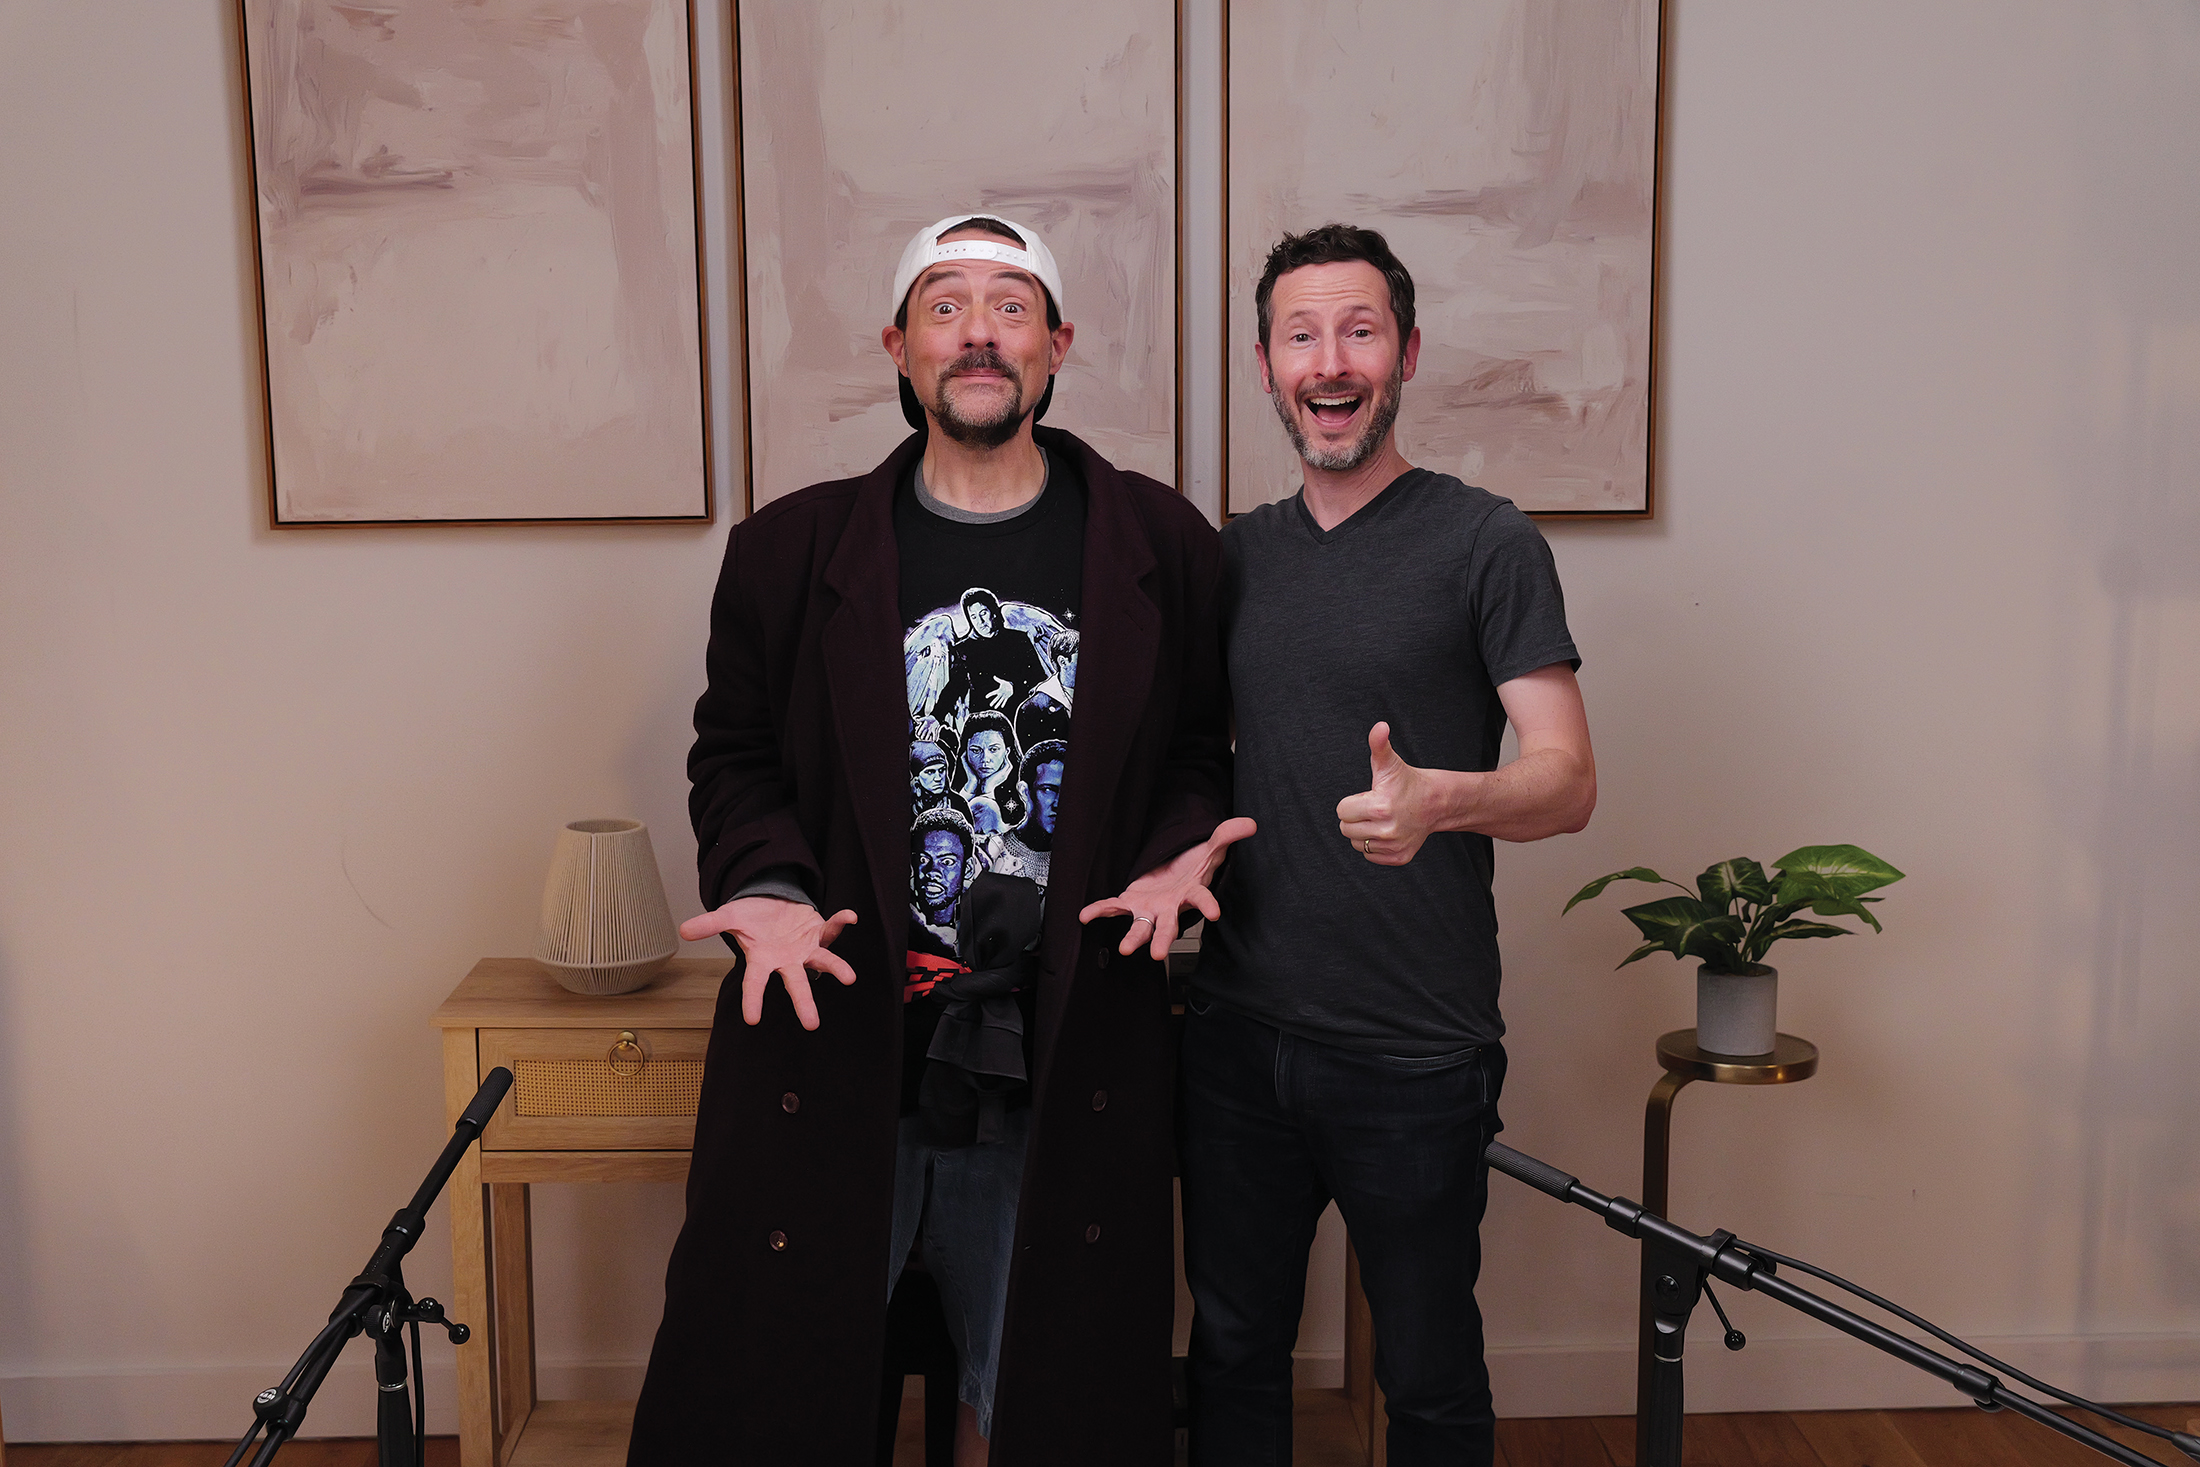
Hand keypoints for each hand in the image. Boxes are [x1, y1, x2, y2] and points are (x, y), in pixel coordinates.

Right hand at [680, 898, 857, 1029]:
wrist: (772, 903)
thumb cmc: (751, 917)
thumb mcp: (729, 916)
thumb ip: (709, 924)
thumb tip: (683, 930)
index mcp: (762, 960)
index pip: (755, 983)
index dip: (753, 1000)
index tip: (752, 1020)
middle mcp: (786, 960)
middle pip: (795, 984)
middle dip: (804, 1003)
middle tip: (811, 1024)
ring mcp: (805, 949)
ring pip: (823, 962)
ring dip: (836, 968)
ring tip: (849, 977)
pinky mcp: (819, 933)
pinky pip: (832, 930)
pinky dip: (841, 922)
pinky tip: (851, 916)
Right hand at [987, 677, 1014, 708]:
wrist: (1010, 685)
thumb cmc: (1005, 683)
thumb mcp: (1002, 681)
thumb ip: (998, 679)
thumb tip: (994, 676)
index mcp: (999, 690)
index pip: (993, 693)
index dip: (990, 695)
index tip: (986, 697)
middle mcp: (1000, 694)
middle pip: (996, 698)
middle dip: (993, 702)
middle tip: (990, 705)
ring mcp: (1003, 696)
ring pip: (1000, 701)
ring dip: (998, 704)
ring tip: (995, 707)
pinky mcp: (1007, 696)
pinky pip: (1005, 701)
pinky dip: (1003, 703)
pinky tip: (1002, 706)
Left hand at [1078, 817, 1257, 961]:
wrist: (1173, 874)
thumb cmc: (1193, 867)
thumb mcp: (1211, 848)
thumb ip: (1227, 835)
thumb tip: (1251, 823)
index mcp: (1191, 894)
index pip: (1203, 899)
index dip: (1208, 906)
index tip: (1216, 914)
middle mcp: (1170, 907)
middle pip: (1169, 926)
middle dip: (1164, 940)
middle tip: (1159, 955)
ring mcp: (1150, 908)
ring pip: (1142, 926)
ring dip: (1134, 938)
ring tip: (1125, 949)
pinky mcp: (1131, 902)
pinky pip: (1114, 908)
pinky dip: (1100, 911)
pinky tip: (1085, 915)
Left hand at [1337, 722, 1442, 864]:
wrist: (1435, 803)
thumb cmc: (1406, 782)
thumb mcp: (1390, 762)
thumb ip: (1379, 744)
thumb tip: (1380, 727)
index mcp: (1380, 807)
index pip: (1342, 811)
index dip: (1352, 802)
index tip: (1368, 797)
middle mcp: (1387, 830)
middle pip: (1346, 829)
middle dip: (1356, 817)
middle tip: (1374, 808)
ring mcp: (1393, 846)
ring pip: (1357, 843)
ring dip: (1364, 832)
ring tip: (1381, 819)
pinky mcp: (1399, 857)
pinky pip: (1370, 855)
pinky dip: (1375, 845)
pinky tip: (1387, 831)